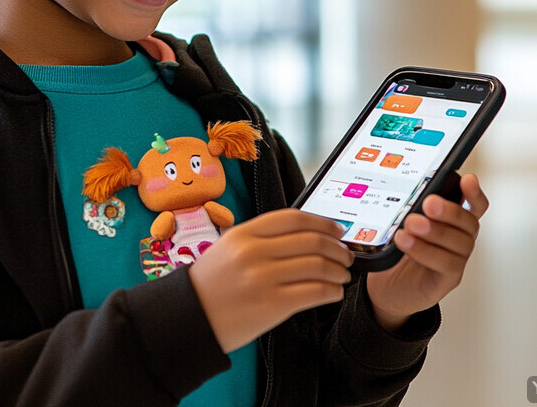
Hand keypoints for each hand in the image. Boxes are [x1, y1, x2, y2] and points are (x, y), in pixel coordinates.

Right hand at [189, 209, 353, 353]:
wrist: (190, 319)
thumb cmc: (211, 284)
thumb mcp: (229, 248)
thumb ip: (261, 238)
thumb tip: (304, 234)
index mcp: (243, 233)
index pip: (294, 218)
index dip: (322, 222)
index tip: (336, 229)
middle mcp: (254, 251)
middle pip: (311, 241)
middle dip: (337, 248)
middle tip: (346, 254)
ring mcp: (263, 278)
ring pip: (318, 266)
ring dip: (338, 270)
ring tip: (342, 275)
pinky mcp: (273, 306)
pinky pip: (315, 293)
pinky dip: (332, 291)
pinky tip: (333, 292)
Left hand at [366, 173, 488, 330]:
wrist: (388, 287)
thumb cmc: (397, 251)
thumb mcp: (400, 222)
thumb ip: (406, 206)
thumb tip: (400, 185)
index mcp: (451, 221)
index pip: (472, 205)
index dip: (474, 192)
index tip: (468, 179)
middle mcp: (458, 238)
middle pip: (468, 222)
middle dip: (449, 211)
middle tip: (429, 202)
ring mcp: (456, 259)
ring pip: (459, 243)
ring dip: (435, 231)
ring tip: (411, 223)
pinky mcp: (447, 279)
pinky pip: (446, 265)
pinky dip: (426, 252)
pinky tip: (407, 243)